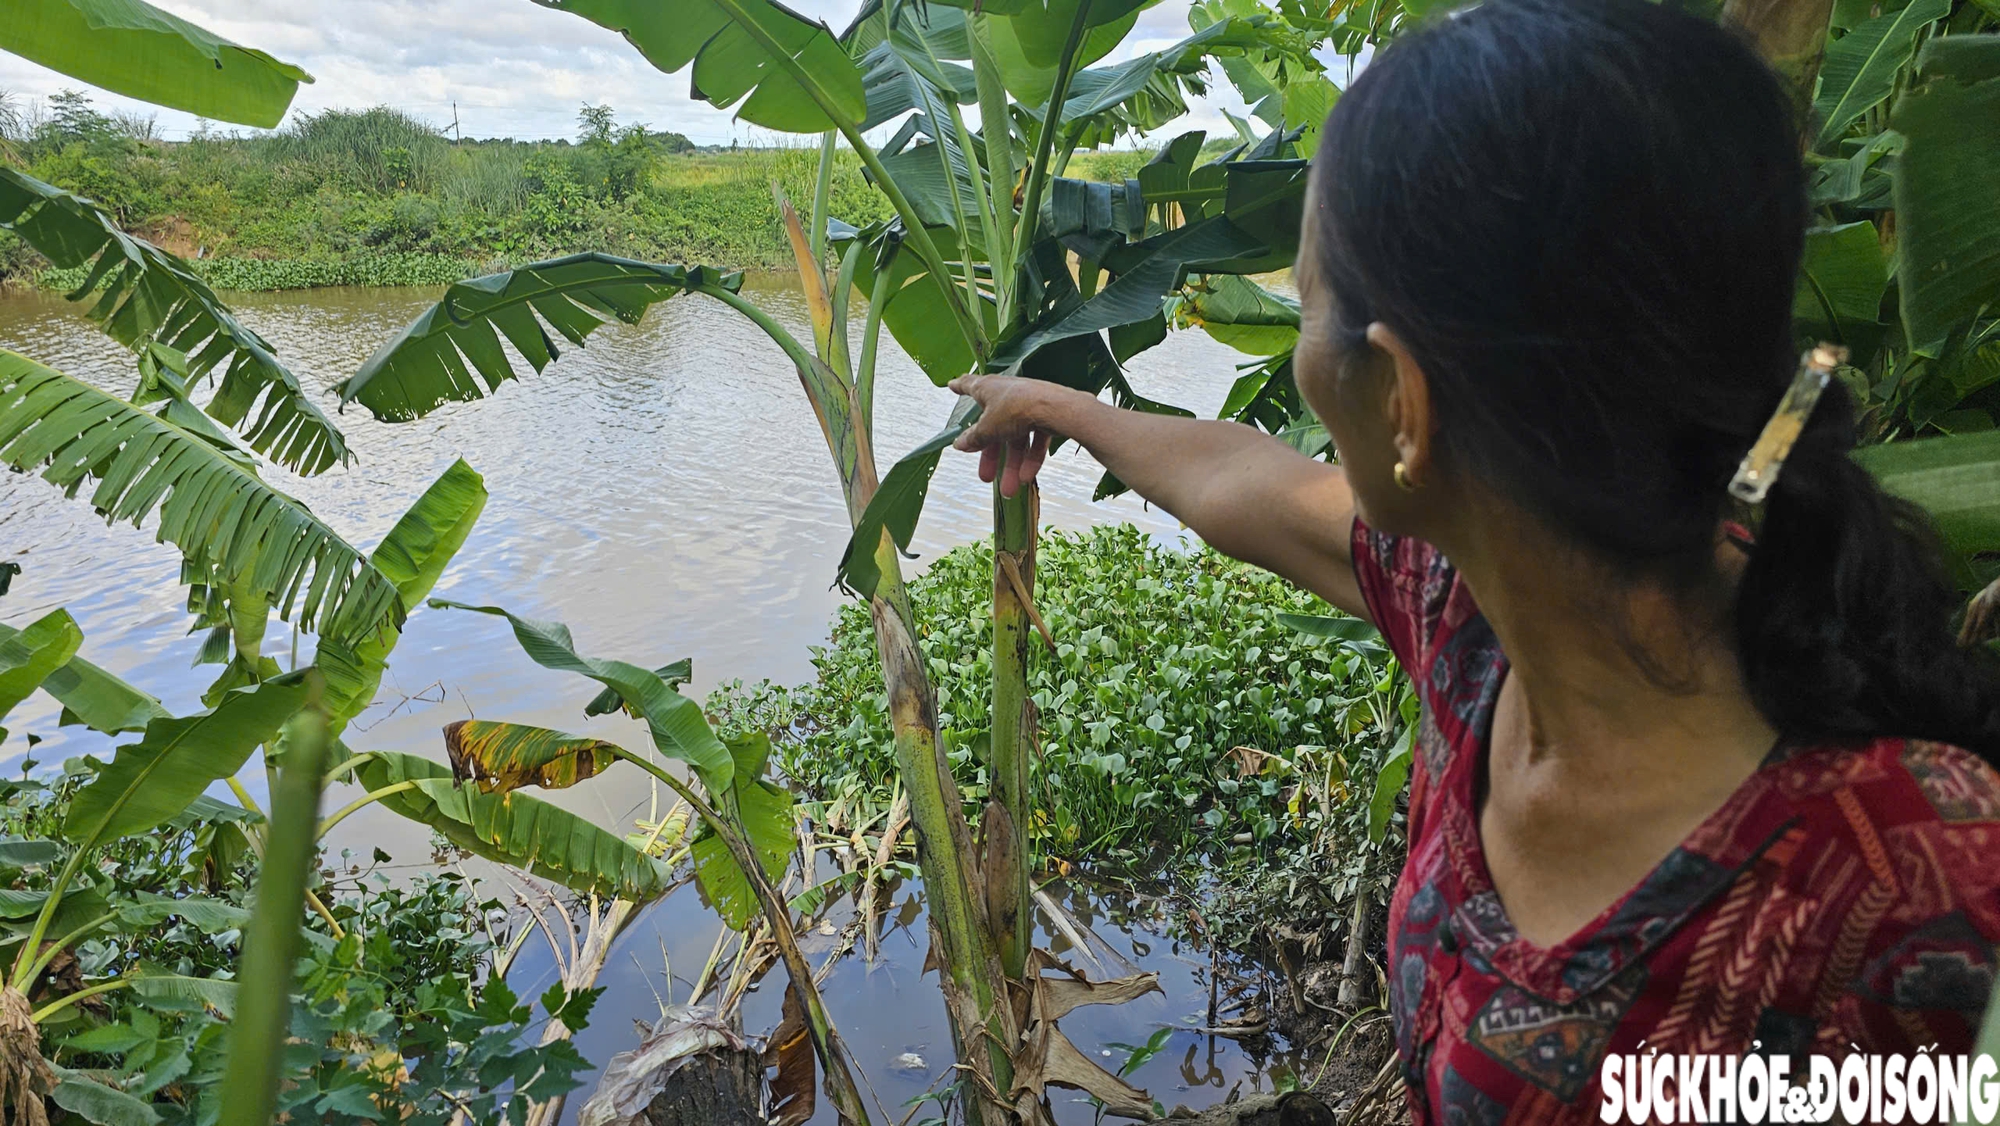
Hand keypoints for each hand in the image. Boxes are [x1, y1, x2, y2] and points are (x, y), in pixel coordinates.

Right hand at [948, 374, 1059, 497]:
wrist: (1056, 408)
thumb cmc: (1017, 408)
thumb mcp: (988, 428)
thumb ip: (974, 438)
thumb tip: (959, 444)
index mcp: (989, 389)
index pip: (970, 386)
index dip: (960, 387)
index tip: (952, 386)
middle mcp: (1008, 394)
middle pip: (994, 428)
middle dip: (991, 456)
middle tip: (985, 476)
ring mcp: (1028, 405)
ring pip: (1016, 439)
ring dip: (1012, 466)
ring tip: (1010, 489)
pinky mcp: (1046, 415)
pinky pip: (1035, 441)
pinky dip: (1030, 459)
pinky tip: (1026, 477)